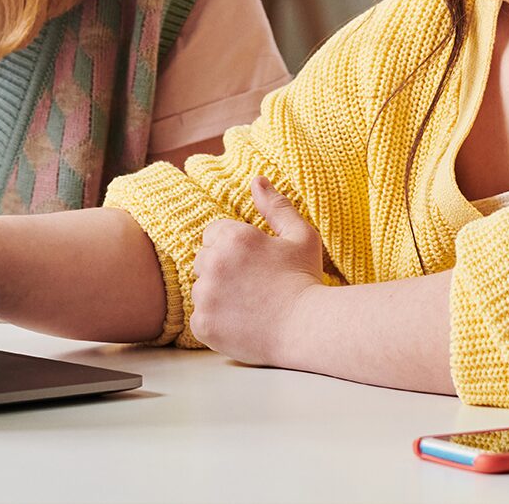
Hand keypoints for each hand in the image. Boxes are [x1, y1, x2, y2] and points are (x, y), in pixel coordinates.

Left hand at [189, 176, 327, 365]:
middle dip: (222, 269)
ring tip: (249, 305)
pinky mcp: (203, 324)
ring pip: (201, 289)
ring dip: (218, 295)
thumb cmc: (305, 279)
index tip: (254, 263)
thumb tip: (257, 180)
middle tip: (253, 284)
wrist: (308, 328)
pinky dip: (216, 321)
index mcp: (232, 237)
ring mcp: (206, 296)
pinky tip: (242, 322)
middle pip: (203, 260)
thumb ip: (276, 206)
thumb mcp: (300, 236)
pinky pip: (200, 318)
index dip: (235, 248)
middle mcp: (213, 263)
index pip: (213, 234)